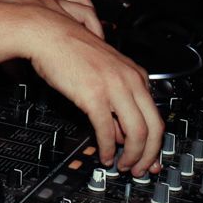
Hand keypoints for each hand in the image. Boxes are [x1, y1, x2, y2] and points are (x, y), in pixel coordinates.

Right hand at [23, 10, 162, 174]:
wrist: (47, 33)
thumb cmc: (68, 48)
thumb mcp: (103, 71)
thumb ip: (117, 99)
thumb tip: (121, 128)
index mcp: (136, 74)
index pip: (156, 114)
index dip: (154, 141)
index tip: (149, 156)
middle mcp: (130, 80)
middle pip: (154, 127)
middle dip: (149, 155)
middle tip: (141, 168)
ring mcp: (114, 88)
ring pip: (138, 133)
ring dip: (132, 155)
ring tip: (122, 166)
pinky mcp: (94, 96)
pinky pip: (108, 130)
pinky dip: (108, 148)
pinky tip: (104, 155)